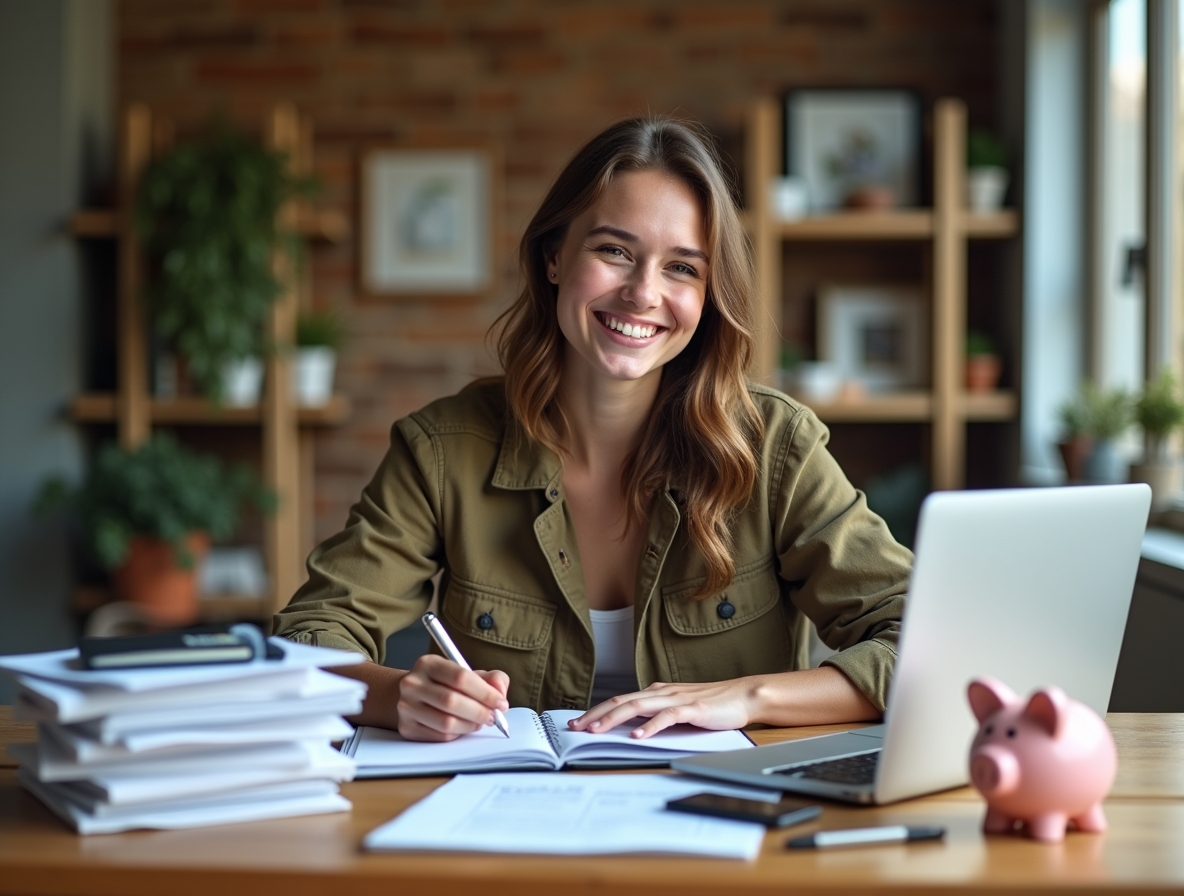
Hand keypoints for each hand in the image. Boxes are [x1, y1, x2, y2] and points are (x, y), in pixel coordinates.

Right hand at [396, 654, 508, 741]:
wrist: (412, 696)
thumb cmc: (445, 684)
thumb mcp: (466, 673)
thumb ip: (490, 678)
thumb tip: (500, 690)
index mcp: (429, 663)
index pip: (460, 677)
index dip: (485, 693)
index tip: (501, 703)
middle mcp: (413, 683)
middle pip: (451, 701)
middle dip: (480, 712)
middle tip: (494, 717)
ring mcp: (406, 707)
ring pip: (446, 722)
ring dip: (470, 725)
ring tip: (479, 722)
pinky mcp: (407, 728)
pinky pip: (439, 736)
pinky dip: (458, 734)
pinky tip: (463, 727)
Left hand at [567, 678, 760, 738]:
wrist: (743, 696)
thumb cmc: (712, 705)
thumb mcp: (678, 709)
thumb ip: (657, 714)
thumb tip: (632, 727)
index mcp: (656, 692)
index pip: (619, 700)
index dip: (597, 711)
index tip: (577, 723)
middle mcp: (661, 692)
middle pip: (621, 701)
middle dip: (596, 715)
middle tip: (575, 728)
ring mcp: (676, 699)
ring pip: (637, 707)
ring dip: (614, 720)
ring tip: (597, 732)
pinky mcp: (692, 709)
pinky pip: (666, 717)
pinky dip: (650, 726)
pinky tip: (638, 736)